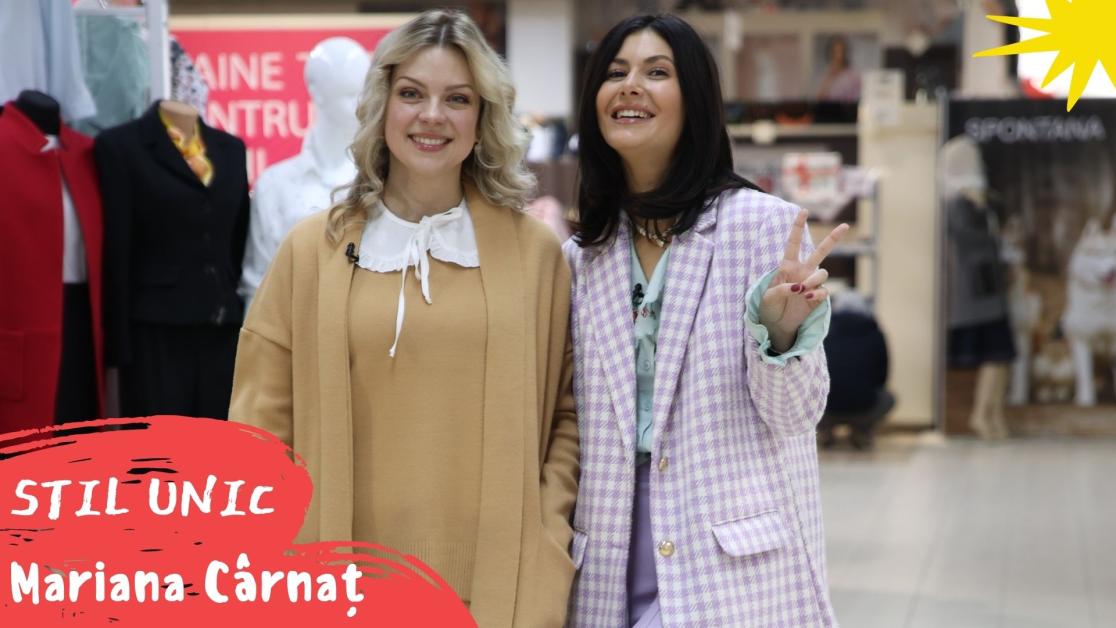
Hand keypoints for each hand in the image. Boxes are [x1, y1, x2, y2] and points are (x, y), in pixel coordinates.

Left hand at [759, 209, 848, 352]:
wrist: (776, 325)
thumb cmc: (769, 307)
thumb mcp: (768, 296)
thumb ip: (782, 289)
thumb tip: (800, 287)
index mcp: (787, 266)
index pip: (793, 243)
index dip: (798, 227)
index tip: (804, 211)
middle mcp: (802, 271)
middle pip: (820, 251)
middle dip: (833, 238)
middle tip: (845, 226)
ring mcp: (811, 283)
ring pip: (822, 272)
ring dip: (814, 279)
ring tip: (803, 290)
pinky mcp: (818, 296)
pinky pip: (824, 290)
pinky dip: (818, 292)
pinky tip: (808, 296)